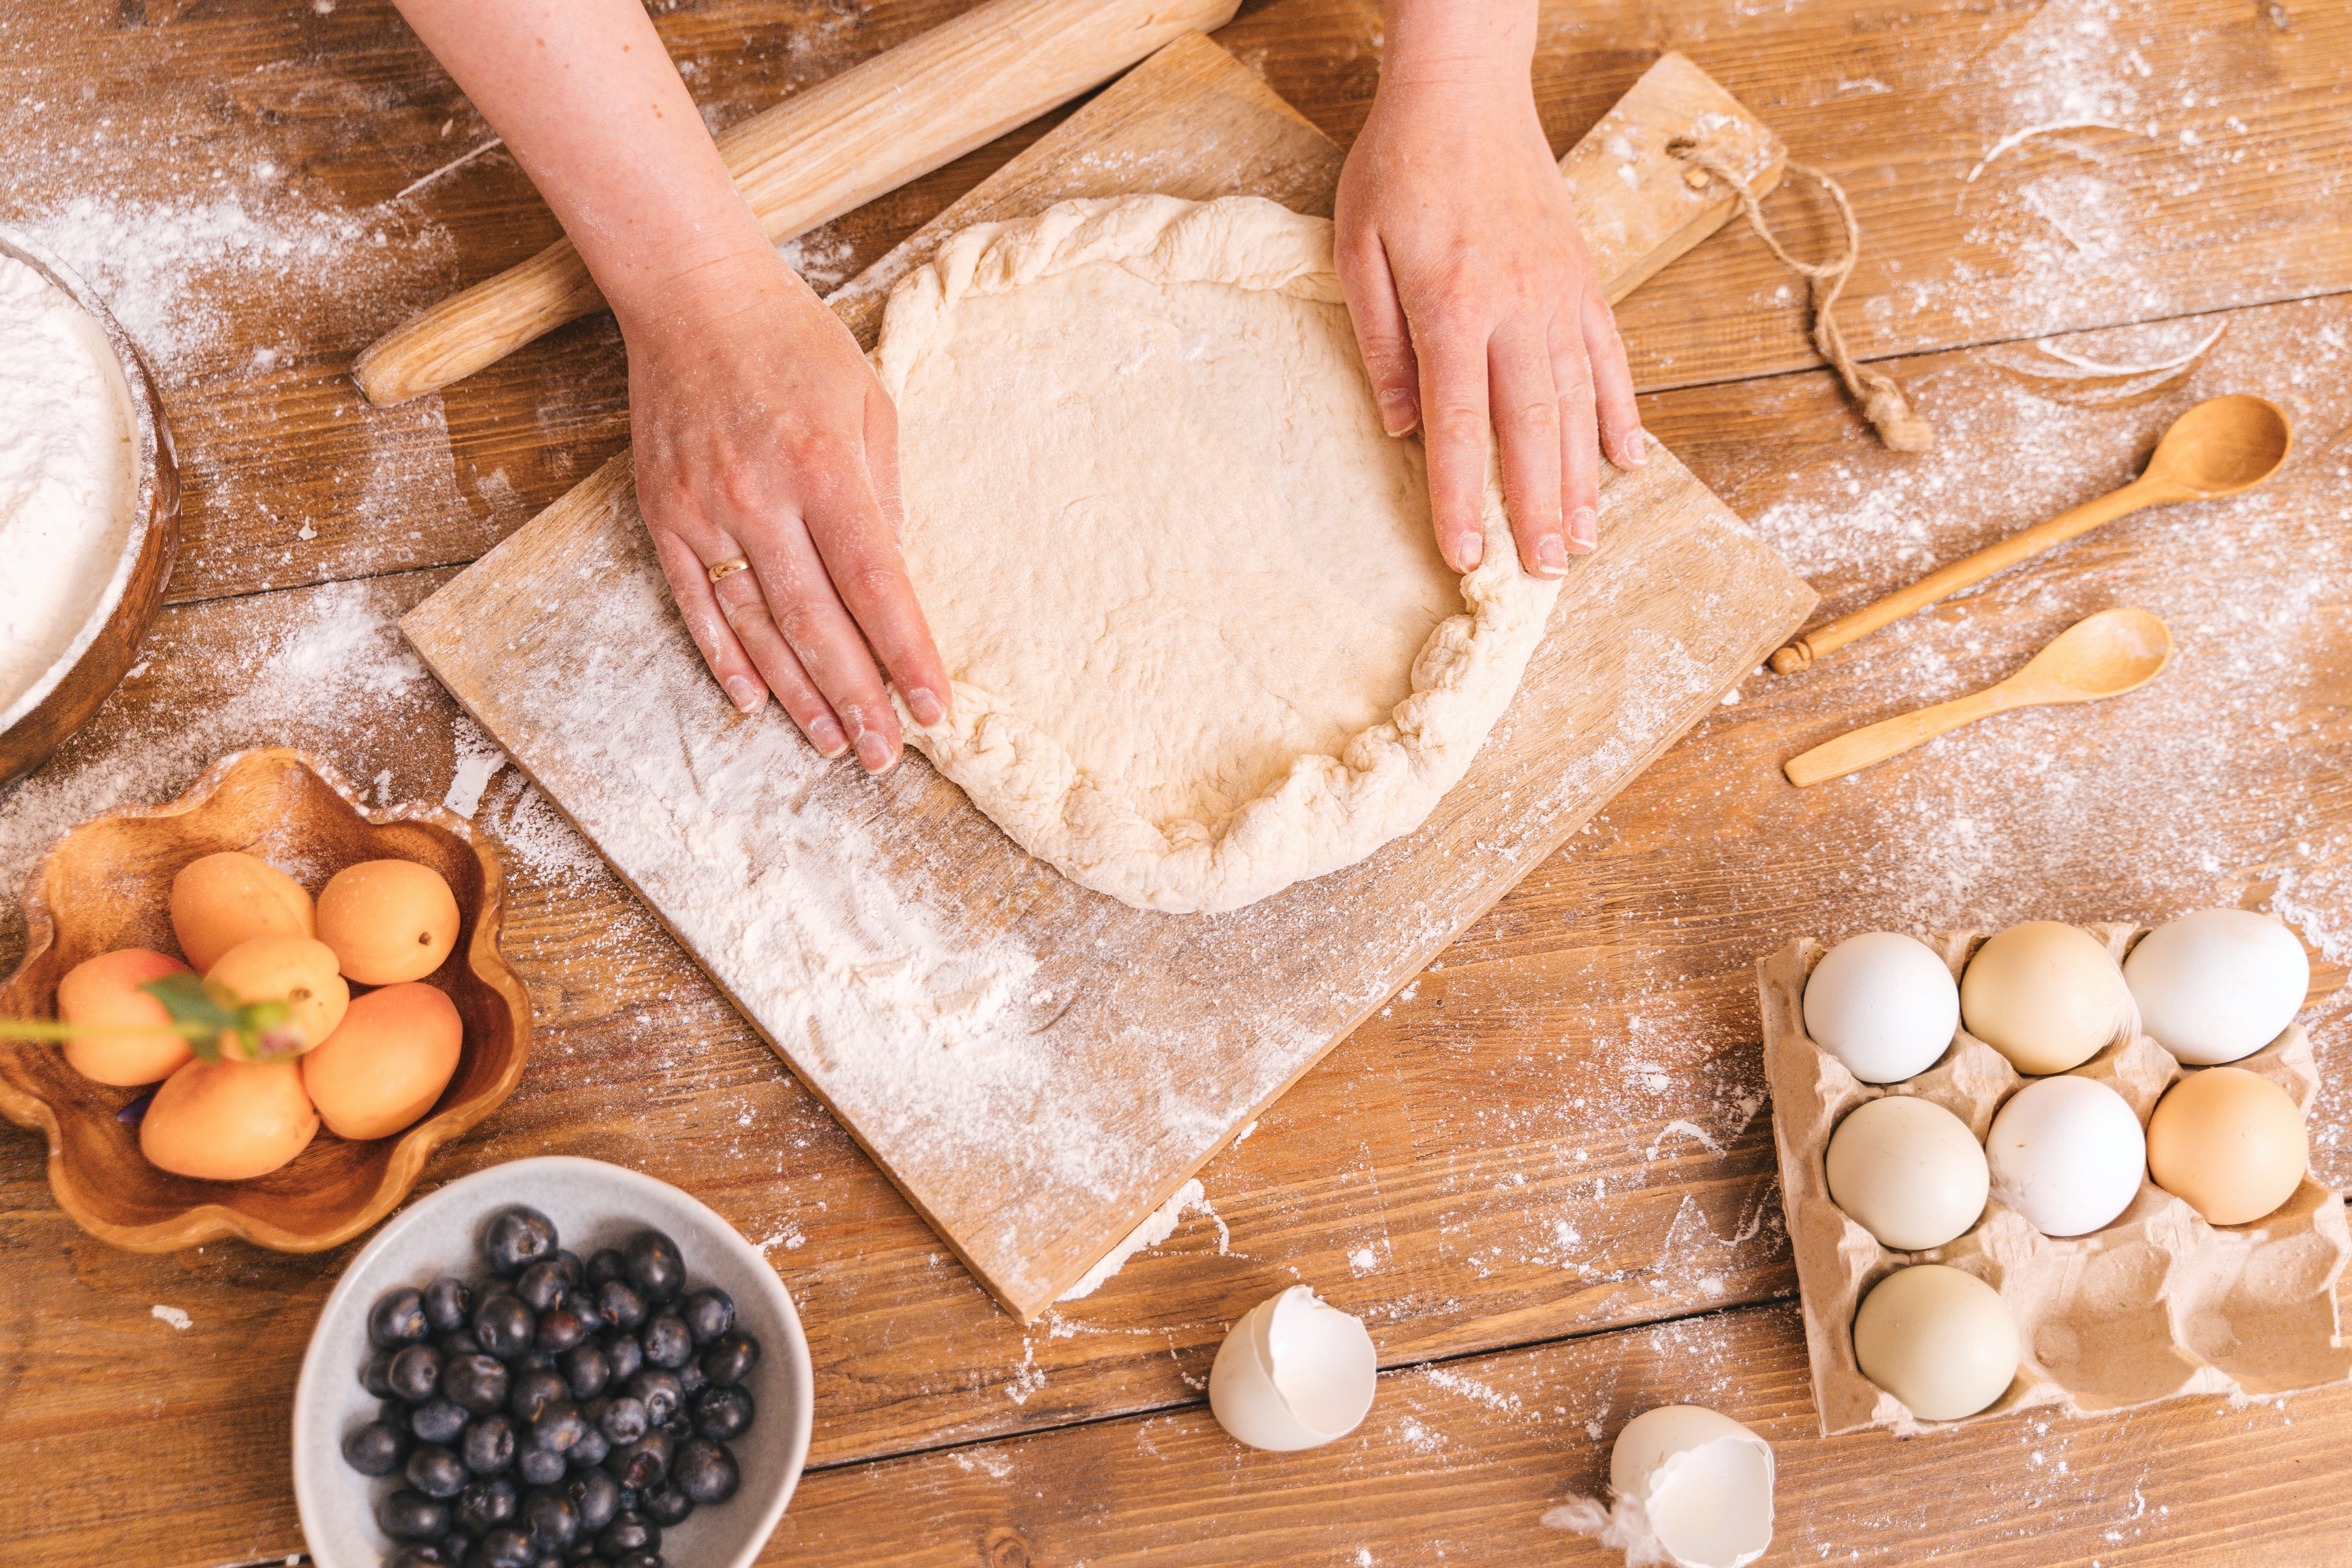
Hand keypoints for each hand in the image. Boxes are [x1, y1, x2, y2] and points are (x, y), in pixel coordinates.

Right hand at [622, 247, 948, 772]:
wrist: (692, 293)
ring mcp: (704, 509)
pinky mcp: (663, 513)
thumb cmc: (797, 345)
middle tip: (884, 756)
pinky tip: (754, 700)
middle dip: (856, 698)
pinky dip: (725, 658)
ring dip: (797, 694)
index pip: (875, 583)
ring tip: (832, 744)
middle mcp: (761, 495)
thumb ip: (885, 494)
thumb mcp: (870, 403)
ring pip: (755, 625)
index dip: (905, 654)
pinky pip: (696, 603)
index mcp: (826, 466)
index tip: (932, 710)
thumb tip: (892, 581)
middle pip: (816, 622)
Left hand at [1334, 70, 1643, 576]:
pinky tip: (1626, 462)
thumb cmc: (1399, 168)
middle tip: (1547, 575)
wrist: (1464, 90)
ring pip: (1577, 404)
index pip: (1458, 422)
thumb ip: (1380, 342)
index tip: (1466, 555)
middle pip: (1531, 428)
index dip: (1462, 496)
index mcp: (1452, 305)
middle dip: (1538, 509)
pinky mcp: (1583, 279)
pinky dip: (1620, 414)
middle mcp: (1516, 308)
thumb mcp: (1359, 250)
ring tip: (1585, 541)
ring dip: (1581, 479)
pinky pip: (1609, 359)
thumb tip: (1397, 427)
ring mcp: (1559, 295)